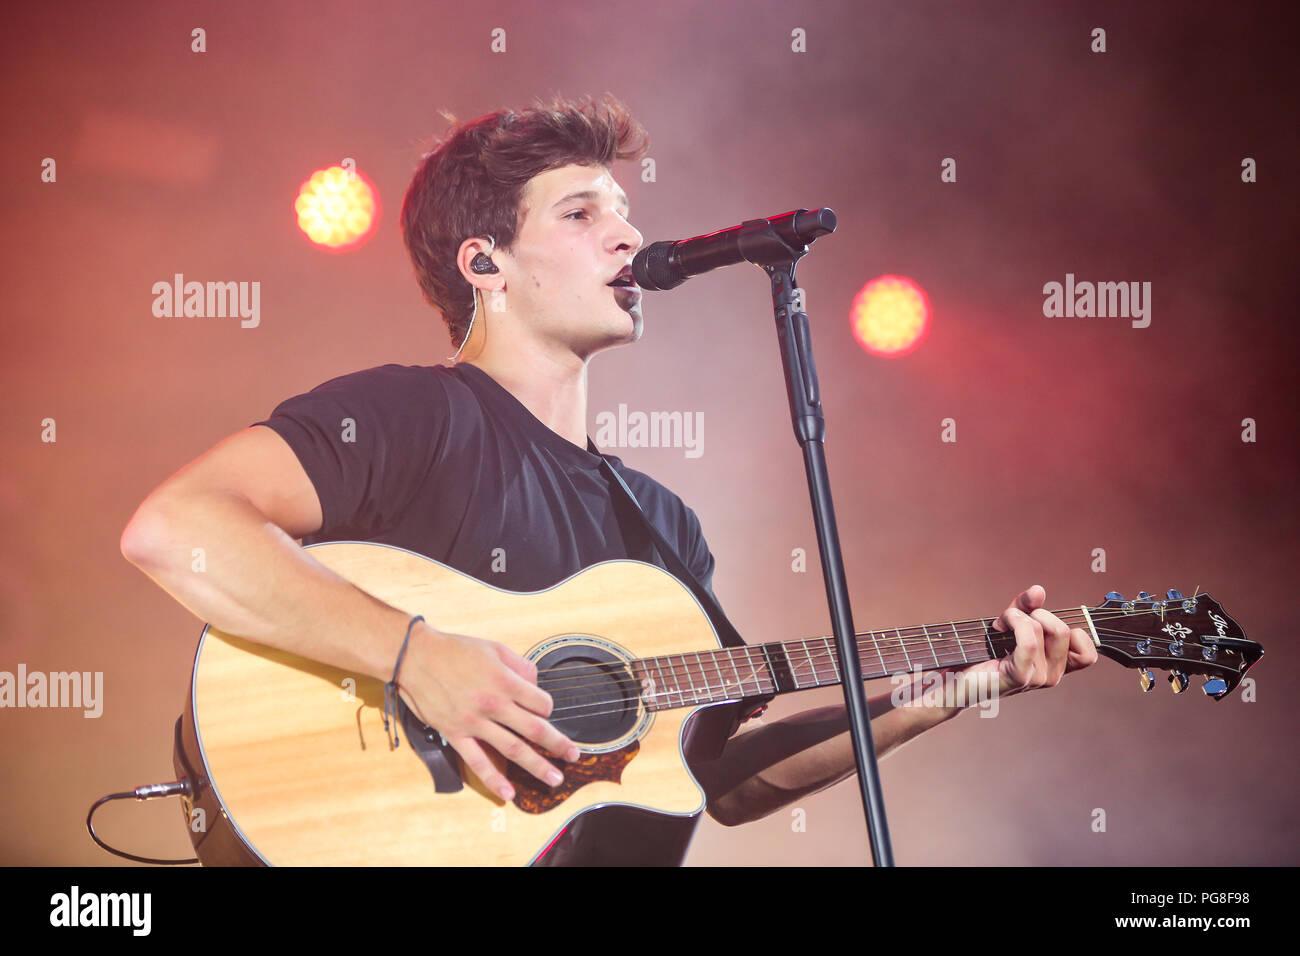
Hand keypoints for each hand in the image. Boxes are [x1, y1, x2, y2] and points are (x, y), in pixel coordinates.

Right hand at [398, 623, 580, 801]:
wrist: (415, 657)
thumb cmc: (455, 649)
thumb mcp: (494, 647)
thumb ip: (520, 665)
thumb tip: (536, 682)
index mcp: (505, 681)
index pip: (541, 703)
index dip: (548, 708)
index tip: (544, 710)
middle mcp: (494, 704)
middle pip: (535, 729)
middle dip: (558, 744)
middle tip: (574, 755)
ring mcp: (475, 722)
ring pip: (513, 748)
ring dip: (537, 766)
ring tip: (555, 779)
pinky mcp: (456, 734)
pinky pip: (478, 762)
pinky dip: (494, 779)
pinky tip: (508, 794)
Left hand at [958, 585, 1098, 700]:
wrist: (955, 676)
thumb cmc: (982, 651)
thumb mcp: (1011, 623)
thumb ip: (1027, 607)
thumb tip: (1039, 590)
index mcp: (1056, 666)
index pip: (1089, 653)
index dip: (1074, 630)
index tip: (1044, 622)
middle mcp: (1052, 675)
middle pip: (1064, 631)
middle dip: (1037, 614)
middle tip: (1012, 619)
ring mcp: (1038, 679)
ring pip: (1044, 630)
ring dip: (1018, 616)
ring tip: (999, 624)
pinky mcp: (1020, 677)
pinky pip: (1029, 640)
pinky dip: (1015, 623)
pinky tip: (998, 626)